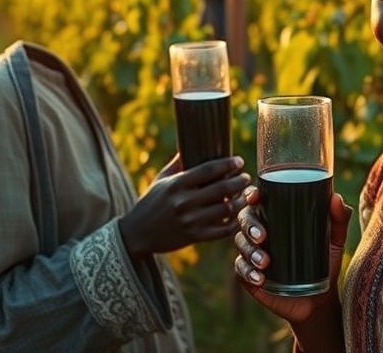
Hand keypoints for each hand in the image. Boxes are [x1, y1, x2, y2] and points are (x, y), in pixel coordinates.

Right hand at [120, 155, 249, 257]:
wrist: (137, 234)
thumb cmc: (150, 203)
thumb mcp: (160, 181)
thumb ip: (176, 165)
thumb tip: (188, 146)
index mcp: (176, 185)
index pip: (208, 170)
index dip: (227, 164)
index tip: (238, 161)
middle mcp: (184, 202)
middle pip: (221, 188)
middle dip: (239, 181)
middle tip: (245, 178)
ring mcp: (190, 221)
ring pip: (226, 209)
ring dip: (241, 201)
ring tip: (245, 195)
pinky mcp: (194, 237)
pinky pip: (222, 230)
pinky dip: (234, 222)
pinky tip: (238, 215)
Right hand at [233, 186, 352, 323]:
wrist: (320, 300)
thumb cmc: (325, 263)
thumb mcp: (335, 240)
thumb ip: (340, 218)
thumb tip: (336, 198)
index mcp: (276, 217)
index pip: (257, 200)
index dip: (251, 195)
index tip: (255, 198)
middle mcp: (260, 232)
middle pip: (244, 219)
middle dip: (249, 225)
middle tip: (262, 236)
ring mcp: (253, 254)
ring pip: (241, 244)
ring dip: (250, 251)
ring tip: (265, 263)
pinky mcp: (249, 276)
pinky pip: (240, 270)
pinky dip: (247, 273)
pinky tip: (259, 279)